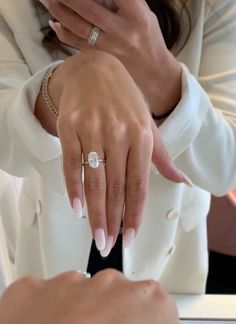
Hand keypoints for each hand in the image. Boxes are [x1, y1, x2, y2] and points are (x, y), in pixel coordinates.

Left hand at [39, 0, 181, 116]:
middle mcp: (122, 31)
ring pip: (79, 28)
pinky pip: (77, 44)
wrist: (152, 69)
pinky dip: (63, 32)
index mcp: (137, 16)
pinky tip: (54, 22)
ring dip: (59, 11)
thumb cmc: (147, 34)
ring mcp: (109, 46)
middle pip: (90, 10)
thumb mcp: (144, 12)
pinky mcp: (101, 56)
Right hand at [45, 51, 187, 254]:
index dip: (134, 214)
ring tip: (96, 236)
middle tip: (108, 245)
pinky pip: (72, 164)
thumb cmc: (125, 101)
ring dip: (94, 212)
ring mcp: (93, 130)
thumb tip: (183, 180)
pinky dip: (73, 188)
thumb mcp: (148, 125)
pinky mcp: (70, 128)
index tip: (130, 237)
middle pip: (116, 187)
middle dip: (112, 220)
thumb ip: (162, 156)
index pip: (139, 185)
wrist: (93, 69)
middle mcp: (118, 135)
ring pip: (94, 180)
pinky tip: (76, 209)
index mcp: (142, 137)